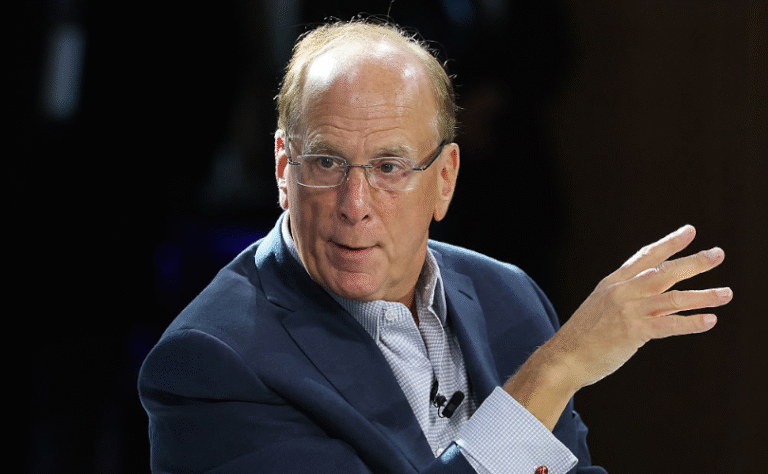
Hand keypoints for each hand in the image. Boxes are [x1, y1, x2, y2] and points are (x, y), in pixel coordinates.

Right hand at [504, 225, 731, 429]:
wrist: (563, 358)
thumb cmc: (582, 337)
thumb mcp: (600, 308)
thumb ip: (624, 300)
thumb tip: (650, 301)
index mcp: (613, 283)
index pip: (646, 257)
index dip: (669, 243)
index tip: (690, 231)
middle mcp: (622, 292)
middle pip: (664, 272)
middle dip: (693, 262)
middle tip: (718, 254)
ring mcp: (628, 310)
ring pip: (672, 298)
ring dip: (702, 295)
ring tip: (727, 293)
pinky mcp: (633, 332)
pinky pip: (669, 325)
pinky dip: (691, 323)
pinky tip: (710, 320)